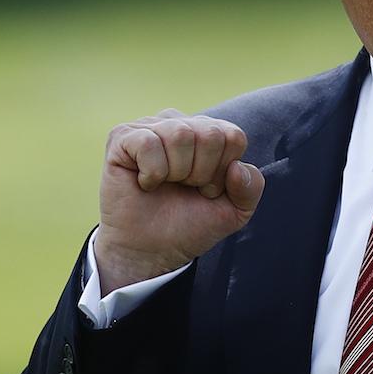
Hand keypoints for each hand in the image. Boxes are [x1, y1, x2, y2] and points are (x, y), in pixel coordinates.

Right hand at [95, 109, 264, 290]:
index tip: (207, 189)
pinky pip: (148, 143)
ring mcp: (149, 127)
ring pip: (180, 135)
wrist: (152, 250)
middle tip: (184, 188)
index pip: (233, 136)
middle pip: (210, 135)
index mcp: (208, 133)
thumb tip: (236, 167)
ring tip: (165, 185)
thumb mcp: (234, 211)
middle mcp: (180, 123)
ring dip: (177, 173)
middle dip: (202, 173)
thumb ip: (251, 187)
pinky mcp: (121, 137)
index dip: (223, 172)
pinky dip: (152, 173)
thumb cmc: (190, 224)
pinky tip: (145, 182)